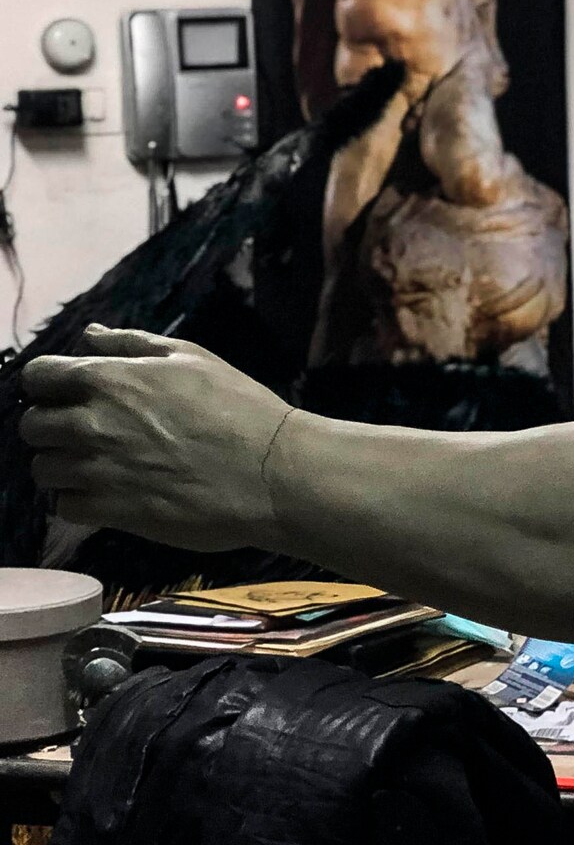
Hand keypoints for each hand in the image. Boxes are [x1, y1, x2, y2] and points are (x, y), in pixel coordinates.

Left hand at [19, 326, 292, 551]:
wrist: (271, 472)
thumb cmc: (240, 407)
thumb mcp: (193, 358)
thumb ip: (132, 343)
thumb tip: (90, 334)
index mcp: (108, 379)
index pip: (38, 376)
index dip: (51, 384)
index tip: (71, 394)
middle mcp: (91, 423)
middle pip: (32, 426)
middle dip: (55, 427)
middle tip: (94, 433)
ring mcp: (96, 470)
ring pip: (43, 469)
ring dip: (66, 466)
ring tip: (105, 465)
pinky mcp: (107, 511)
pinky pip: (64, 506)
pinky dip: (82, 500)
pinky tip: (115, 491)